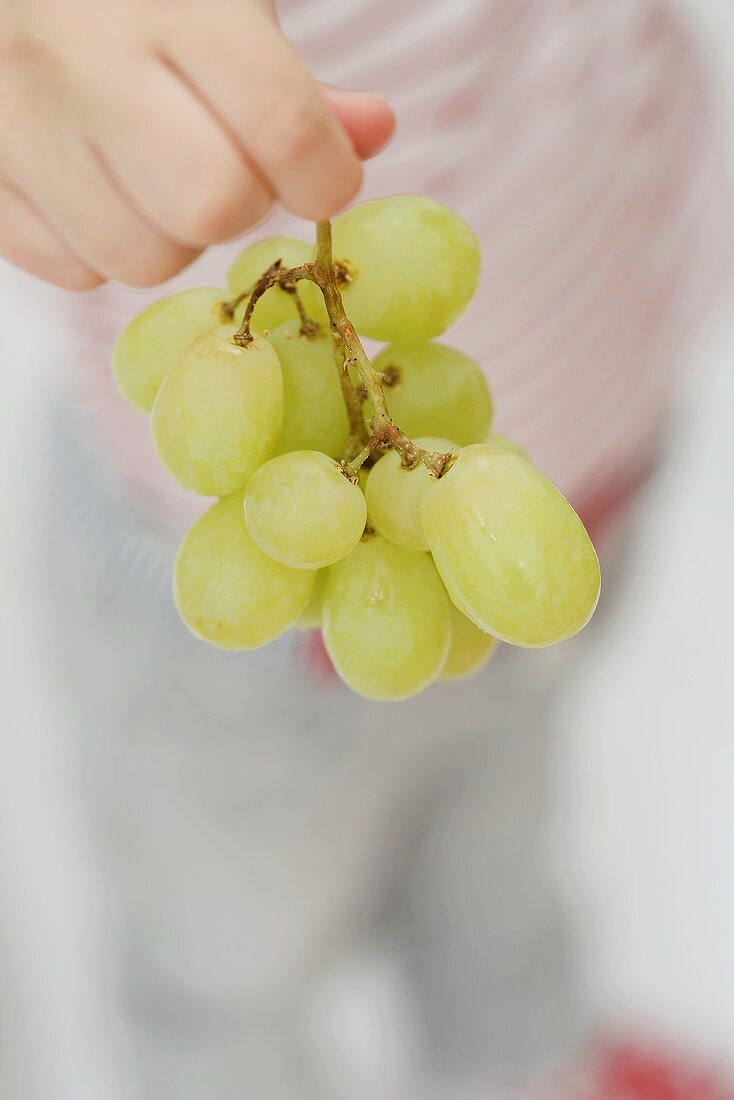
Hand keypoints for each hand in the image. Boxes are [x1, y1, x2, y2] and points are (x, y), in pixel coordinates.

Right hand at [0, 0, 393, 288]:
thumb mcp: (220, 3)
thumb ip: (293, 80)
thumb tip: (371, 133)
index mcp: (167, 0)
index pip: (282, 126)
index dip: (326, 177)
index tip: (325, 178)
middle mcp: (80, 59)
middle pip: (212, 207)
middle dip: (240, 206)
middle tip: (226, 167)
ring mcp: (15, 122)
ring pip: (141, 260)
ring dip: (170, 238)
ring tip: (151, 177)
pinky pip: (72, 271)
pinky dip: (100, 248)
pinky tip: (94, 188)